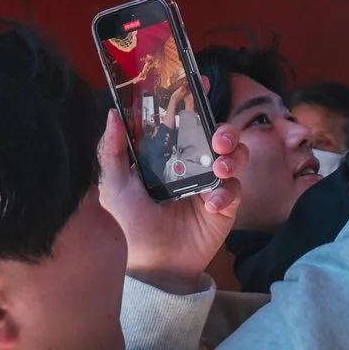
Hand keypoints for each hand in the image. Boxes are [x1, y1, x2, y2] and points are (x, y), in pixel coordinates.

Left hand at [96, 112, 244, 290]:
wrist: (156, 264)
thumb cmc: (131, 223)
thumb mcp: (114, 187)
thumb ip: (113, 151)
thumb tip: (113, 114)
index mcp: (167, 154)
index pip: (183, 120)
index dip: (194, 101)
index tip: (202, 85)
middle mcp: (192, 163)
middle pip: (218, 133)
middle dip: (224, 129)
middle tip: (218, 138)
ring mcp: (211, 182)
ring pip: (235, 155)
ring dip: (232, 156)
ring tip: (219, 168)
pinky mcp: (226, 204)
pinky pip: (235, 188)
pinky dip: (226, 192)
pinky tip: (211, 204)